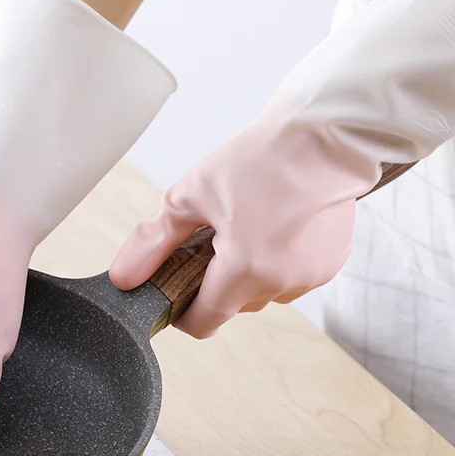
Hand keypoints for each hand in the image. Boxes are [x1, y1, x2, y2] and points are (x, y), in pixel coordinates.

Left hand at [109, 120, 377, 337]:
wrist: (329, 132)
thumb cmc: (261, 158)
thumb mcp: (191, 195)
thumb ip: (153, 243)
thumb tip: (123, 279)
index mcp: (244, 270)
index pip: (203, 323)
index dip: (182, 313)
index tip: (175, 291)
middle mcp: (281, 282)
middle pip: (232, 306)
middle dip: (215, 282)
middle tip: (211, 240)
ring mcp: (311, 276)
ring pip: (262, 292)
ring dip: (248, 273)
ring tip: (247, 227)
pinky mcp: (331, 264)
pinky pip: (290, 277)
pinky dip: (276, 261)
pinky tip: (275, 226)